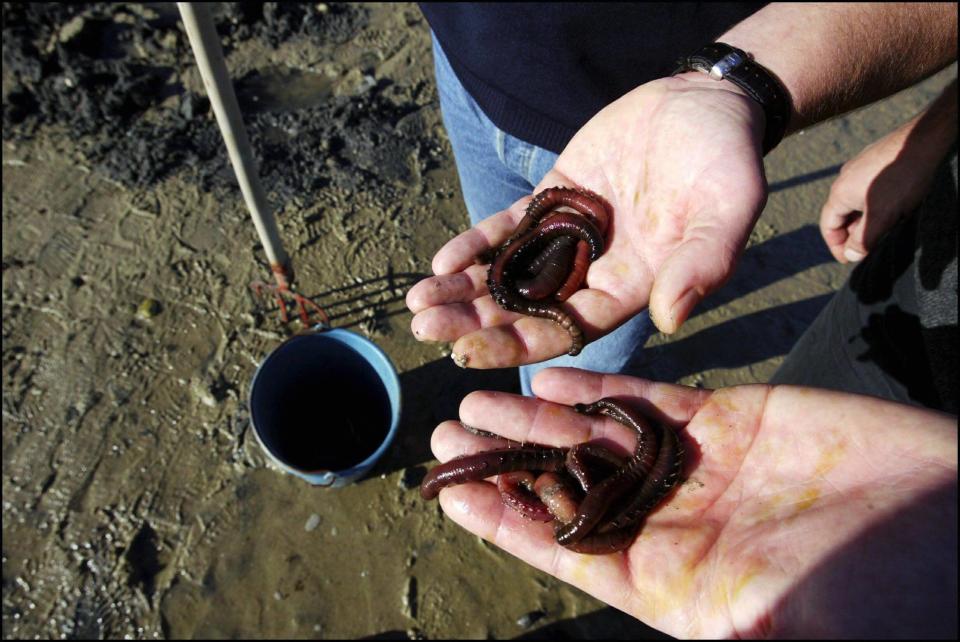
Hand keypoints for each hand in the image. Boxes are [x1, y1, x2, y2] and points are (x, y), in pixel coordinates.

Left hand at [407, 74, 767, 367]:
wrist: (706, 104)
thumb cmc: (727, 161)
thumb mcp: (727, 210)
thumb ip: (703, 264)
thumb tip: (671, 319)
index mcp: (635, 287)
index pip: (568, 328)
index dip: (519, 343)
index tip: (467, 354)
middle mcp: (598, 270)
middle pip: (528, 307)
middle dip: (477, 321)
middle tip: (424, 328)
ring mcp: (573, 234)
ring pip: (512, 272)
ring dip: (466, 289)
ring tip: (418, 303)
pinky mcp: (557, 197)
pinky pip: (512, 227)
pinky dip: (478, 243)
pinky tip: (442, 261)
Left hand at [428, 368, 957, 637]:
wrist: (948, 521)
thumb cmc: (884, 586)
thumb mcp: (794, 617)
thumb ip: (726, 616)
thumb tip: (693, 629)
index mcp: (670, 578)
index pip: (565, 550)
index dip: (506, 523)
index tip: (450, 496)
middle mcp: (671, 521)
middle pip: (565, 486)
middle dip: (506, 459)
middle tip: (444, 430)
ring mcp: (696, 468)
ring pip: (595, 437)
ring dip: (537, 418)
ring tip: (477, 398)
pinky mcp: (727, 419)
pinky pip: (647, 399)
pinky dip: (600, 387)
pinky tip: (554, 373)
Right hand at [820, 126, 942, 263]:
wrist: (923, 140)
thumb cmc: (901, 178)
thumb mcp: (882, 216)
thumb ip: (863, 239)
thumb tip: (851, 255)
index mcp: (839, 193)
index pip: (828, 226)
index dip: (837, 246)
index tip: (850, 259)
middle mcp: (844, 179)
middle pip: (841, 214)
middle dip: (853, 233)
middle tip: (870, 247)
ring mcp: (859, 167)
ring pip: (856, 202)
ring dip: (866, 218)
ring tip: (885, 227)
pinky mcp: (874, 161)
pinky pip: (868, 189)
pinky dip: (875, 203)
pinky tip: (894, 205)